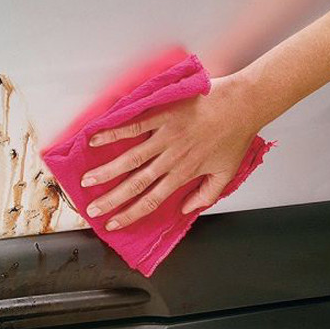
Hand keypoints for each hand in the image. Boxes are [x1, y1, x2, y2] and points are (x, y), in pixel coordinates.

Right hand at [81, 74, 261, 230]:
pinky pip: (134, 126)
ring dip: (107, 171)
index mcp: (184, 174)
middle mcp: (171, 159)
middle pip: (135, 184)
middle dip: (111, 199)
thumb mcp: (226, 173)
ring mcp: (165, 137)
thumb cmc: (235, 136)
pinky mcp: (163, 115)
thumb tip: (187, 209)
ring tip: (86, 181)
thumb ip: (206, 195)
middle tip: (91, 209)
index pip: (152, 200)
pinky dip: (114, 133)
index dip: (131, 214)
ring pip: (130, 159)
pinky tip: (96, 138)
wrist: (243, 104)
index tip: (113, 224)